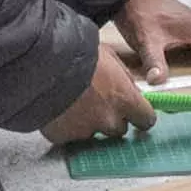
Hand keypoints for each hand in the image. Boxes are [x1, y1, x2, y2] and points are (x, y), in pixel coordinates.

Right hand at [41, 39, 156, 144]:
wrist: (44, 63)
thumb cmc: (79, 53)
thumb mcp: (110, 57)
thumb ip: (125, 78)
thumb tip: (133, 90)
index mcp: (125, 99)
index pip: (146, 120)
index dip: (140, 115)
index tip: (135, 113)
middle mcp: (109, 120)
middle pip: (119, 128)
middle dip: (111, 118)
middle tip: (96, 101)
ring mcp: (86, 131)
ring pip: (94, 132)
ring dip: (88, 122)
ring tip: (74, 102)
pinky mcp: (65, 137)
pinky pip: (70, 135)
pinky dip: (66, 125)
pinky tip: (59, 108)